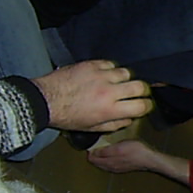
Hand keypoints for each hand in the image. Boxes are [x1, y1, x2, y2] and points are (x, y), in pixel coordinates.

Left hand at [32, 60, 152, 132]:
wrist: (45, 100)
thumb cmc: (67, 116)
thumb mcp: (92, 128)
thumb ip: (114, 124)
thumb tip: (129, 118)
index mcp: (110, 110)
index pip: (141, 105)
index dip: (147, 106)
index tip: (144, 105)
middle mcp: (109, 92)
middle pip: (139, 86)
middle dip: (141, 90)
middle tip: (136, 92)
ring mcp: (100, 76)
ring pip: (126, 73)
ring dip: (125, 79)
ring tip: (117, 83)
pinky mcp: (91, 65)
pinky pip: (110, 64)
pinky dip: (110, 69)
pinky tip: (104, 75)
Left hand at [88, 139, 157, 172]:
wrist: (149, 159)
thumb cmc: (135, 151)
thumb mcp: (118, 147)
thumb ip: (104, 151)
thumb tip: (93, 153)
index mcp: (107, 162)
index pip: (92, 159)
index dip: (90, 151)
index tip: (92, 144)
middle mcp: (110, 167)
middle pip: (96, 162)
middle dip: (93, 155)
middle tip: (95, 146)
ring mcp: (117, 168)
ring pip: (103, 164)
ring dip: (100, 158)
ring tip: (101, 149)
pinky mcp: (123, 168)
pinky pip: (110, 165)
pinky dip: (107, 160)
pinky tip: (111, 155)